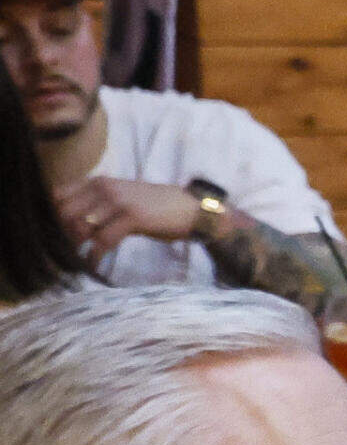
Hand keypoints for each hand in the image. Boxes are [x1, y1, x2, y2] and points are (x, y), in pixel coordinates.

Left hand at [55, 175, 203, 254]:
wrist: (192, 210)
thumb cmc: (157, 208)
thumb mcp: (123, 198)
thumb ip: (98, 205)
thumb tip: (73, 224)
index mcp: (100, 181)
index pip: (59, 195)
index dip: (56, 216)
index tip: (64, 233)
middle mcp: (105, 187)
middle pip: (65, 212)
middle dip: (65, 233)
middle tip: (73, 249)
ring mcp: (119, 201)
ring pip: (81, 225)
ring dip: (78, 246)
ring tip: (82, 257)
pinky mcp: (132, 217)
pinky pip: (103, 239)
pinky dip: (95, 255)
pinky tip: (95, 263)